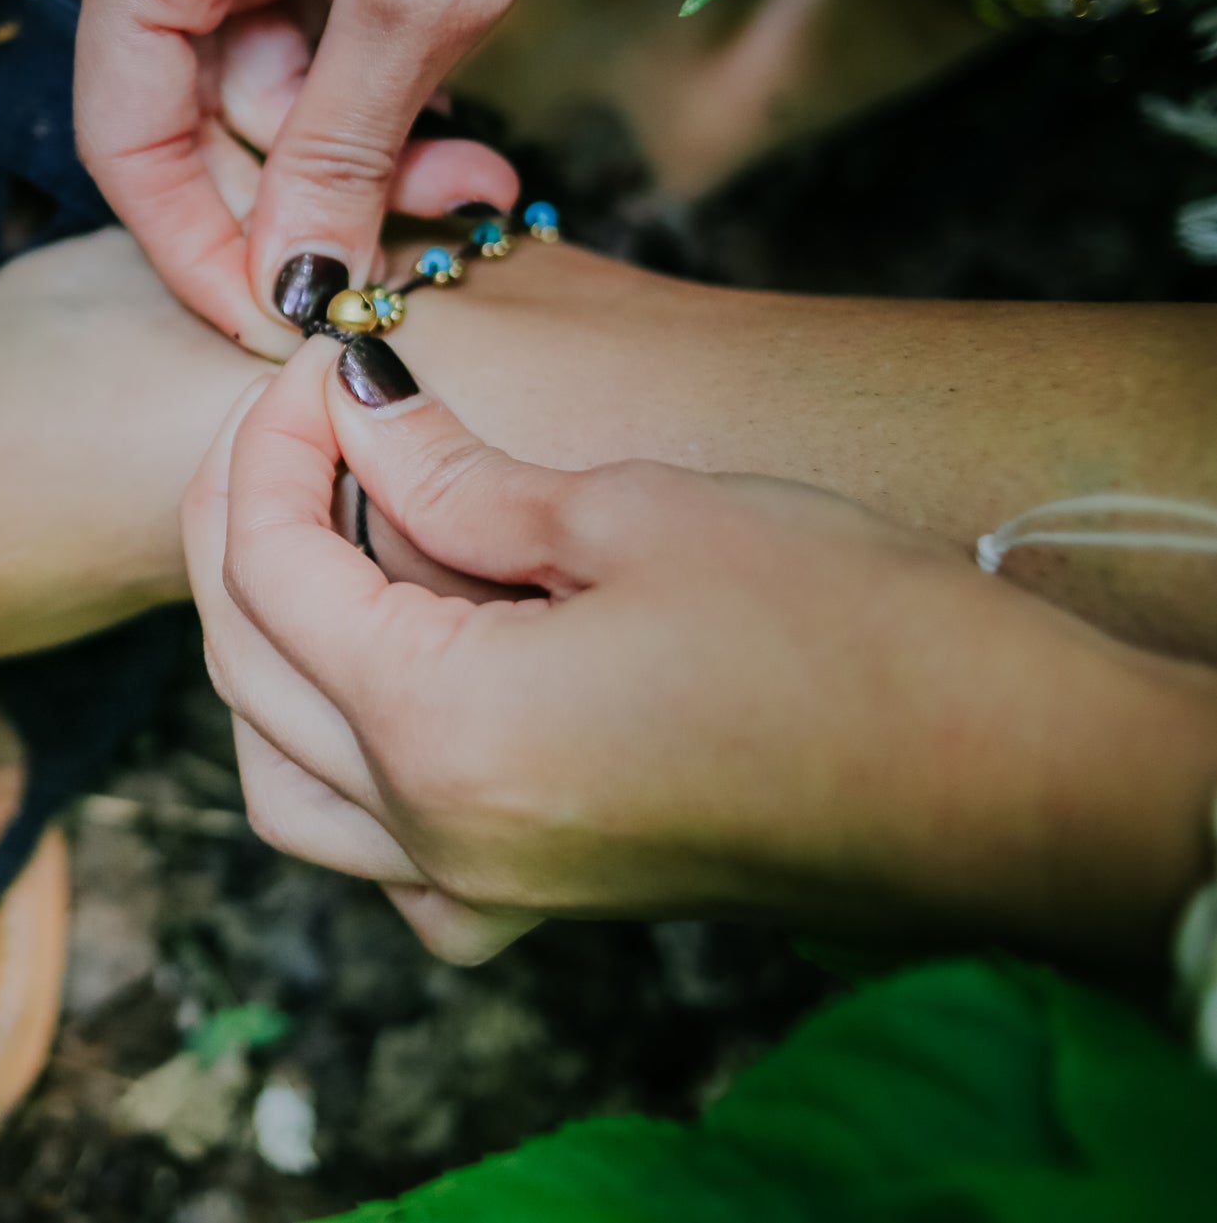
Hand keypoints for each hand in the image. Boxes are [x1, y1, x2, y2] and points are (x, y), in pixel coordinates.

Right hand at [76, 0, 689, 349]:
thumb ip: (341, 152)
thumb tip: (292, 285)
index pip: (127, 136)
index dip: (197, 248)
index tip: (280, 326)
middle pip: (196, 115)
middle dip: (311, 193)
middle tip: (428, 248)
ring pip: (265, 81)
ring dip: (365, 143)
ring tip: (480, 173)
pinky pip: (303, 26)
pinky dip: (375, 81)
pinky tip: (456, 109)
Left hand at [188, 337, 1216, 963]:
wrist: (1013, 783)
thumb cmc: (851, 634)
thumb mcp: (633, 514)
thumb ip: (453, 473)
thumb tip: (350, 404)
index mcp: (443, 735)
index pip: (269, 569)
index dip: (270, 442)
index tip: (322, 360)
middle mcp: (436, 835)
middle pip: (250, 669)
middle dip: (246, 522)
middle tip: (302, 419)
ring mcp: (481, 884)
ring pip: (281, 777)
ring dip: (269, 650)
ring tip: (323, 532)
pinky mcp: (535, 898)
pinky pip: (371, 852)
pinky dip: (335, 766)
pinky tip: (386, 677)